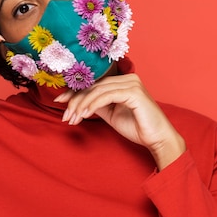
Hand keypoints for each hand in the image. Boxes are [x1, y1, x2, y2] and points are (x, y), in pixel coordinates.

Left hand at [55, 73, 185, 169]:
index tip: (60, 101)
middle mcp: (128, 78)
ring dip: (82, 104)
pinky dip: (93, 105)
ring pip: (98, 90)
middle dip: (76, 100)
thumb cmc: (137, 126)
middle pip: (94, 86)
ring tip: (73, 118)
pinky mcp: (134, 92)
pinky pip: (107, 96)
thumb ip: (97, 104)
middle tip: (65, 115)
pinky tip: (84, 114)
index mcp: (124, 81)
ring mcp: (132, 83)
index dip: (75, 91)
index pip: (95, 84)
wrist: (157, 138)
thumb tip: (78, 101)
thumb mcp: (111, 113)